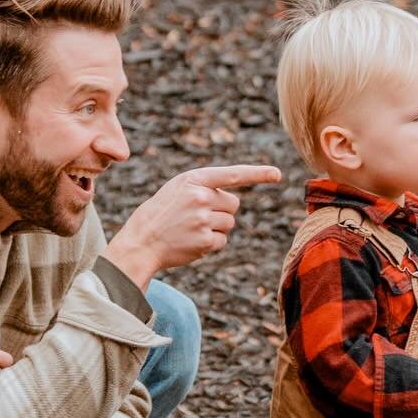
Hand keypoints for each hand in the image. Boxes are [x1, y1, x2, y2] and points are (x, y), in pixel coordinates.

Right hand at [103, 164, 280, 287]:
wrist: (140, 242)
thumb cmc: (159, 215)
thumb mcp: (176, 191)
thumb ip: (202, 188)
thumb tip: (233, 201)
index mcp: (193, 180)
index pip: (231, 174)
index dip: (257, 174)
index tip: (277, 174)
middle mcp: (200, 197)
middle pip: (234, 203)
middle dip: (222, 210)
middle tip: (197, 217)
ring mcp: (203, 219)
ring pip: (229, 223)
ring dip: (216, 228)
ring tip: (190, 230)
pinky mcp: (205, 241)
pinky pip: (222, 241)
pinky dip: (211, 244)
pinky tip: (191, 242)